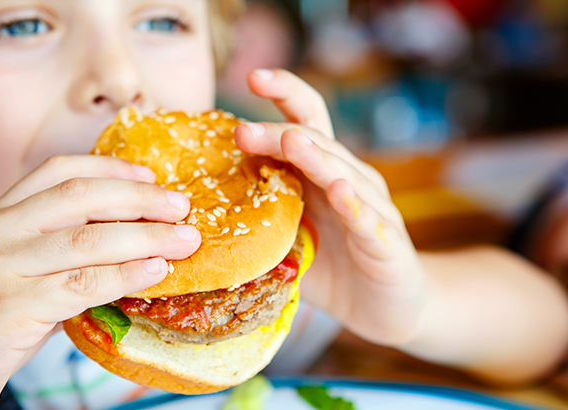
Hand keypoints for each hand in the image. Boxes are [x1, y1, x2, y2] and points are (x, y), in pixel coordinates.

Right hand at [0, 155, 200, 409]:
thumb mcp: (14, 274)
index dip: (111, 168)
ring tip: (186, 240)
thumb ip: (59, 256)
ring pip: (87, 240)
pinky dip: (125, 275)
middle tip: (183, 207)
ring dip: (145, 237)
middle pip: (80, 197)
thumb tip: (129, 246)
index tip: (151, 177)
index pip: (58, 172)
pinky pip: (81, 284)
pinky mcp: (8, 307)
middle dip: (139, 199)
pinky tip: (155, 271)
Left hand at [234, 69, 425, 346]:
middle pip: (316, 144)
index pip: (305, 122)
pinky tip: (339, 191)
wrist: (385, 308)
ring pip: (343, 174)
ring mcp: (371, 209)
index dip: (285, 94)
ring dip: (315, 157)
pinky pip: (368, 220)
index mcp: (322, 174)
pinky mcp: (386, 243)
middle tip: (242, 130)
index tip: (252, 77)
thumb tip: (199, 210)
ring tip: (290, 142)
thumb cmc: (332, 267)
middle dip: (278, 133)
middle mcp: (349, 181)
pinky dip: (354, 205)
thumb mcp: (288, 239)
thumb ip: (259, 218)